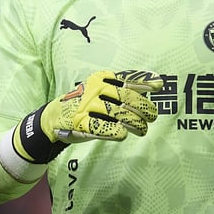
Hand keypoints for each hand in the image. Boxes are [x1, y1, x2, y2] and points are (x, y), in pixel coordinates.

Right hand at [41, 70, 161, 141]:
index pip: (127, 79)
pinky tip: (124, 134)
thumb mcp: (102, 89)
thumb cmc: (87, 102)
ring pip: (118, 114)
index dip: (144, 82)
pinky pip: (102, 127)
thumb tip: (155, 84)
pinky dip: (115, 131)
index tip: (159, 85)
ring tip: (143, 129)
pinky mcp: (80, 123)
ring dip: (135, 123)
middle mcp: (94, 90)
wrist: (55, 115)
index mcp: (101, 79)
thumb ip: (126, 88)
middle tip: (152, 116)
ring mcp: (87, 106)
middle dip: (144, 108)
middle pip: (126, 98)